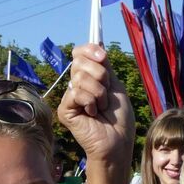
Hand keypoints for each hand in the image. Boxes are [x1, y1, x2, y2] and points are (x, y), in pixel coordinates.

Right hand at [58, 44, 134, 165]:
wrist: (118, 141)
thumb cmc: (119, 117)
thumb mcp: (115, 85)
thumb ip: (104, 66)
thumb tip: (97, 43)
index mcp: (88, 77)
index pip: (80, 53)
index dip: (90, 50)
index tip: (103, 57)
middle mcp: (76, 84)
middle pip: (79, 62)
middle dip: (100, 75)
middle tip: (107, 94)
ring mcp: (69, 97)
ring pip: (80, 77)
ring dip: (99, 93)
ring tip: (101, 108)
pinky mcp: (64, 109)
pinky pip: (76, 93)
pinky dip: (90, 102)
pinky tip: (92, 115)